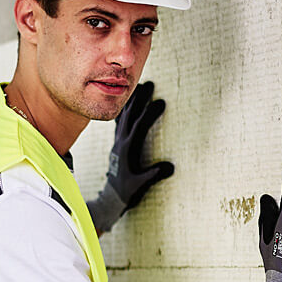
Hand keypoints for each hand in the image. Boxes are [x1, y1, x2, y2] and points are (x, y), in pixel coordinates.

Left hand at [85, 81, 175, 232]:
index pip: (140, 126)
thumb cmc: (127, 192)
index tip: (161, 102)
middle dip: (140, 99)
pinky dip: (125, 111)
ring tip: (140, 87)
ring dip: (132, 101)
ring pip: (124, 116)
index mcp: (127, 150)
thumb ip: (153, 175)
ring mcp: (119, 142)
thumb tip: (170, 167)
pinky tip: (128, 104)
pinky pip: (121, 122)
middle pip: (130, 115)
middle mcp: (121, 142)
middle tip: (150, 83)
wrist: (111, 197)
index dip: (150, 113)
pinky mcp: (118, 144)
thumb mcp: (140, 185)